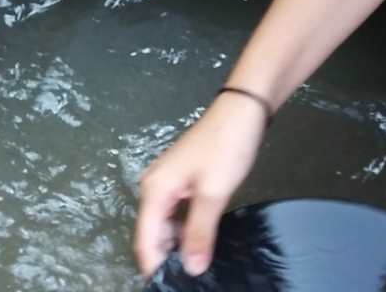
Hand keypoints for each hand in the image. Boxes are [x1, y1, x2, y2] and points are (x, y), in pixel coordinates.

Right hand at [133, 93, 268, 276]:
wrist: (240, 110)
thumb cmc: (225, 147)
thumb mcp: (214, 193)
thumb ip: (200, 232)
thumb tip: (191, 268)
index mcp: (154, 190)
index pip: (145, 240)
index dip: (155, 266)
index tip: (170, 285)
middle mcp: (153, 186)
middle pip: (151, 233)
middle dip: (165, 257)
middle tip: (187, 277)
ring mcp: (166, 182)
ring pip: (164, 224)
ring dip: (175, 245)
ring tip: (194, 264)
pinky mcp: (180, 180)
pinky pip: (174, 214)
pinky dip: (183, 229)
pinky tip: (198, 241)